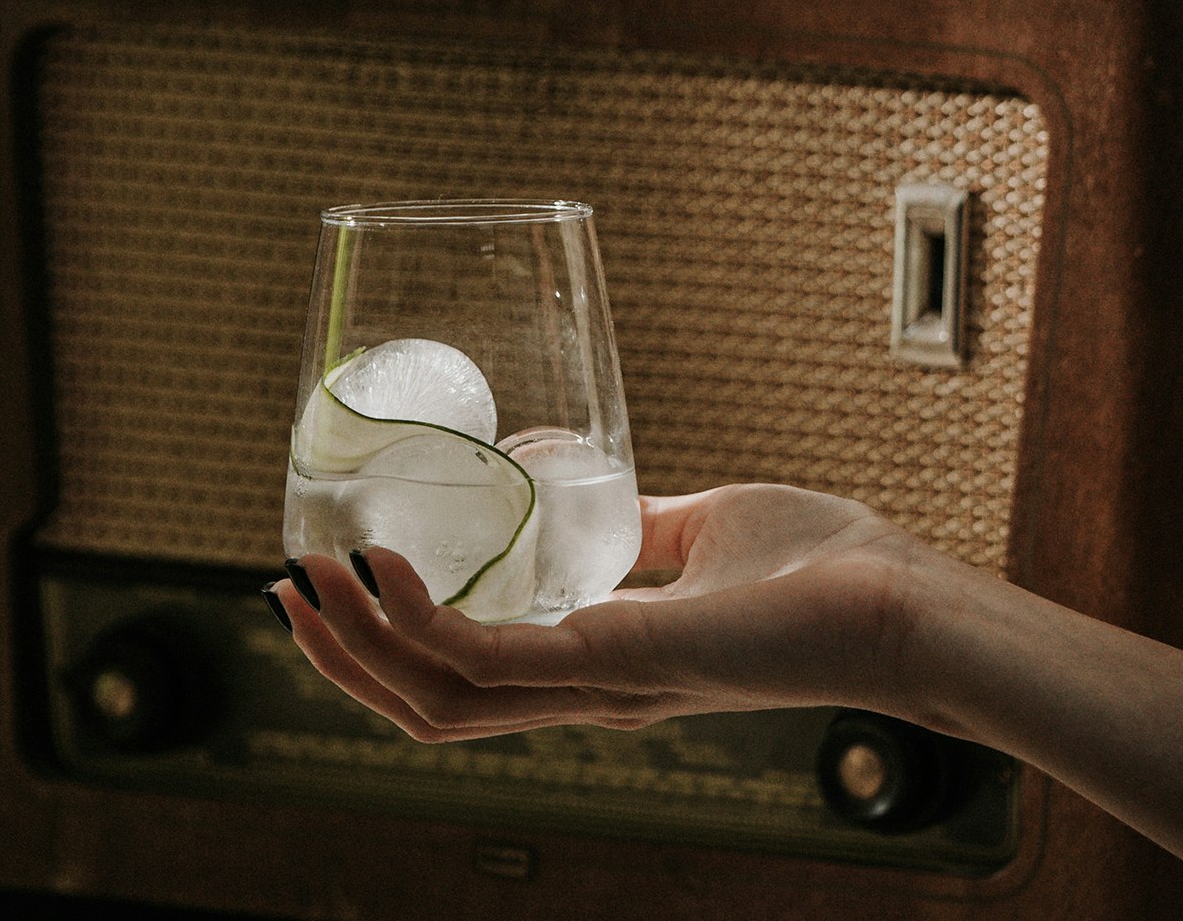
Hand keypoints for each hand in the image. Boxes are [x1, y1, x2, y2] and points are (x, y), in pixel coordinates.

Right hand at [271, 484, 967, 741]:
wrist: (897, 603)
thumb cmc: (825, 569)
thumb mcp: (705, 528)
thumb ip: (639, 524)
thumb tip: (574, 475)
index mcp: (595, 667)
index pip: (467, 683)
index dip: (387, 649)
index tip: (335, 587)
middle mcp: (583, 693)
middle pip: (426, 707)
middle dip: (344, 660)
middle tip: (285, 594)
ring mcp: (592, 687)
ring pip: (432, 699)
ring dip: (355, 647)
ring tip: (304, 581)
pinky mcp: (609, 663)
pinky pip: (479, 659)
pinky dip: (414, 621)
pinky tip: (380, 564)